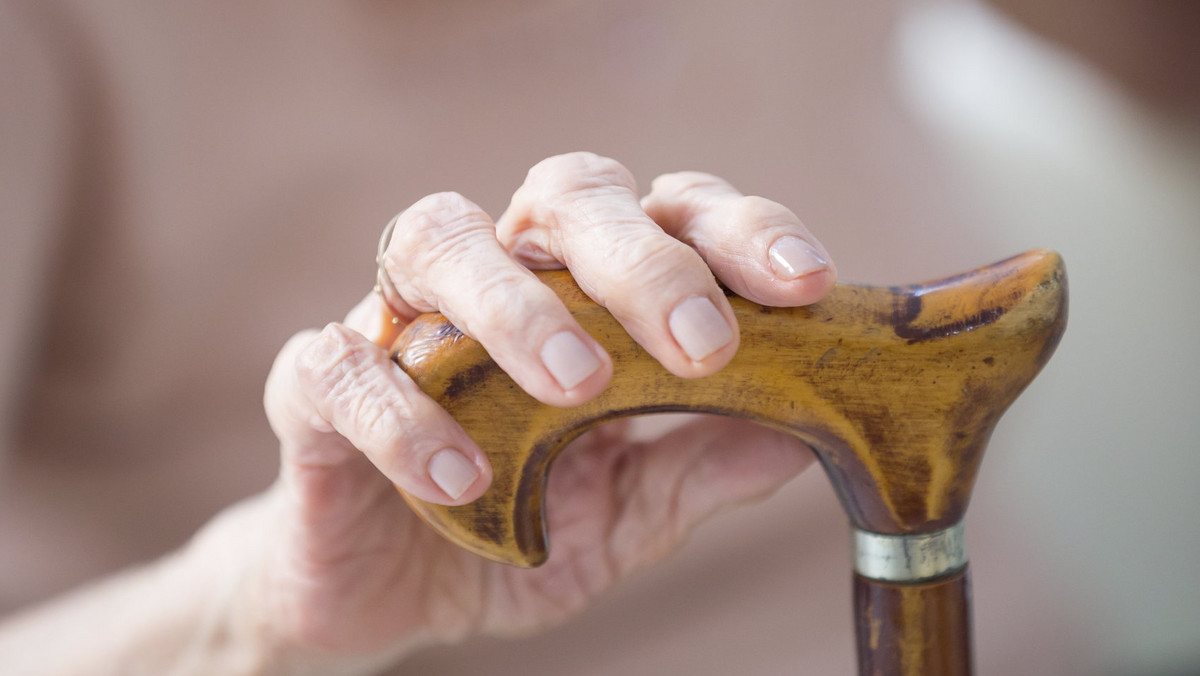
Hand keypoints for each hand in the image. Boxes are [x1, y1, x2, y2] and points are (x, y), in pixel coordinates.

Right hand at [250, 153, 835, 663]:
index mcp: (580, 292)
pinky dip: (400, 414)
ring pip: (437, 238)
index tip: (803, 282)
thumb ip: (703, 465)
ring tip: (578, 384)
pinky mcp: (313, 390)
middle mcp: (494, 281)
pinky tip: (461, 478)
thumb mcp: (630, 511)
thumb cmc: (512, 530)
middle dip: (636, 257)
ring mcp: (398, 323)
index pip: (662, 214)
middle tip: (700, 338)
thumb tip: (815, 432)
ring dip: (516, 303)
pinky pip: (338, 368)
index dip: (734, 230)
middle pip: (560, 195)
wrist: (384, 595)